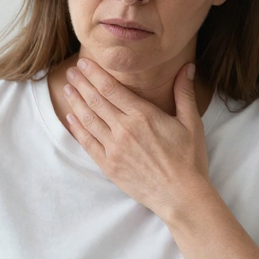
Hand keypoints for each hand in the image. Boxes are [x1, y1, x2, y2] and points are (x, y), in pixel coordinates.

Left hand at [62, 58, 210, 215]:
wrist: (181, 196)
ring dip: (76, 102)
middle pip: (96, 100)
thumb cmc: (189, 160)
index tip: (84, 63)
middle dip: (81, 83)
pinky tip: (71, 118)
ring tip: (67, 88)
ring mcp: (114, 148)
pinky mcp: (109, 166)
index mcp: (143, 115)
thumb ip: (184, 93)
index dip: (95, 73)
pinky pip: (88, 143)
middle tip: (71, 71)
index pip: (111, 88)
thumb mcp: (191, 123)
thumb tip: (187, 66)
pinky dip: (77, 129)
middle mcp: (124, 129)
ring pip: (88, 119)